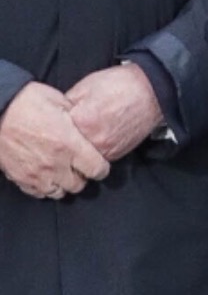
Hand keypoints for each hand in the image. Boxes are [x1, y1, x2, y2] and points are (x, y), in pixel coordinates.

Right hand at [0, 83, 110, 198]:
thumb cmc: (29, 101)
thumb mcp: (61, 102)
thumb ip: (78, 118)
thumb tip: (89, 124)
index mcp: (70, 144)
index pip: (97, 169)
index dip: (102, 168)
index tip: (100, 164)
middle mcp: (55, 163)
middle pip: (78, 185)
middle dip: (83, 177)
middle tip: (80, 167)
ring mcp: (35, 173)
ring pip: (58, 193)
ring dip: (63, 184)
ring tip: (62, 172)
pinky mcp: (19, 177)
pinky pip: (36, 192)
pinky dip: (43, 187)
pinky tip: (45, 175)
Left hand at [64, 65, 162, 160]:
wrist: (152, 91)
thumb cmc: (120, 85)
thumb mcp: (85, 86)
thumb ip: (66, 104)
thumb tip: (55, 116)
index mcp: (80, 121)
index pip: (55, 132)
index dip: (54, 127)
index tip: (55, 124)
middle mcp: (93, 140)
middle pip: (67, 148)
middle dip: (66, 140)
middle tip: (70, 129)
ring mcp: (106, 150)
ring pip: (82, 156)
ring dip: (81, 148)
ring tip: (86, 132)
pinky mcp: (118, 154)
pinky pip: (98, 157)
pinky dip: (95, 150)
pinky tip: (99, 136)